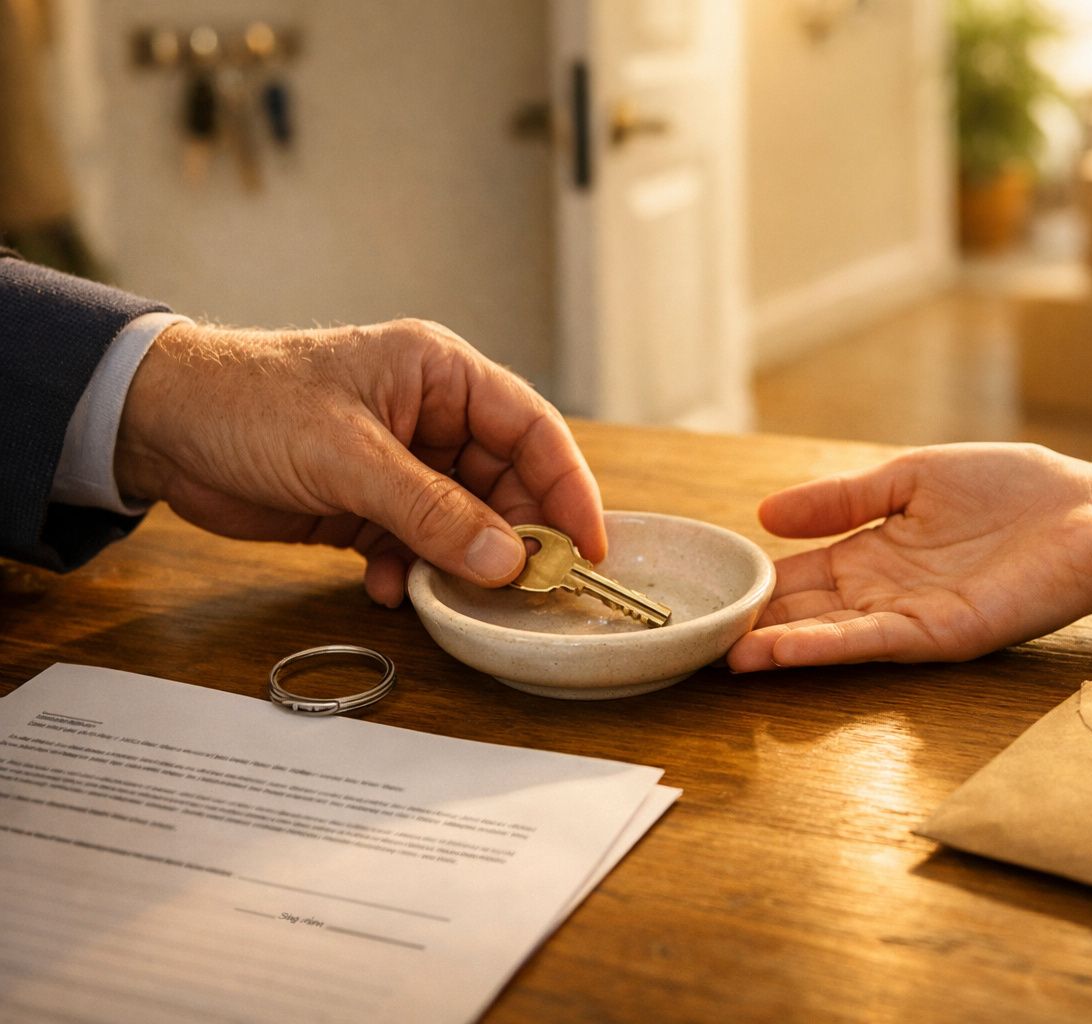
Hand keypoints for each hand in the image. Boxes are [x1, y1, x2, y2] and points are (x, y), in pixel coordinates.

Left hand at [116, 319, 605, 606]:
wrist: (157, 426)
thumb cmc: (249, 403)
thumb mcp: (348, 457)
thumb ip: (430, 511)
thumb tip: (506, 561)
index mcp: (441, 374)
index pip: (532, 429)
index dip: (569, 487)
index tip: (589, 545)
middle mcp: (432, 416)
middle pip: (506, 484)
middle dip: (513, 537)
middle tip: (521, 589)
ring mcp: (402, 462)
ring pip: (464, 522)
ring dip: (458, 562)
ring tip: (446, 592)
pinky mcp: (369, 504)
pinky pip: (417, 545)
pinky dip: (411, 571)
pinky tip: (386, 585)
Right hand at [726, 444, 1091, 669]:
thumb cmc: (1013, 490)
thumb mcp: (911, 477)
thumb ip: (843, 497)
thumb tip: (765, 511)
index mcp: (873, 554)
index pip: (798, 575)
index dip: (753, 584)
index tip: (703, 593)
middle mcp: (884, 593)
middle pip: (804, 612)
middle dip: (752, 625)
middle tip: (690, 637)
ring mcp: (911, 617)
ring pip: (828, 636)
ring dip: (774, 648)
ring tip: (718, 655)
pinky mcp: (943, 633)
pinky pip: (871, 642)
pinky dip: (821, 648)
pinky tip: (776, 651)